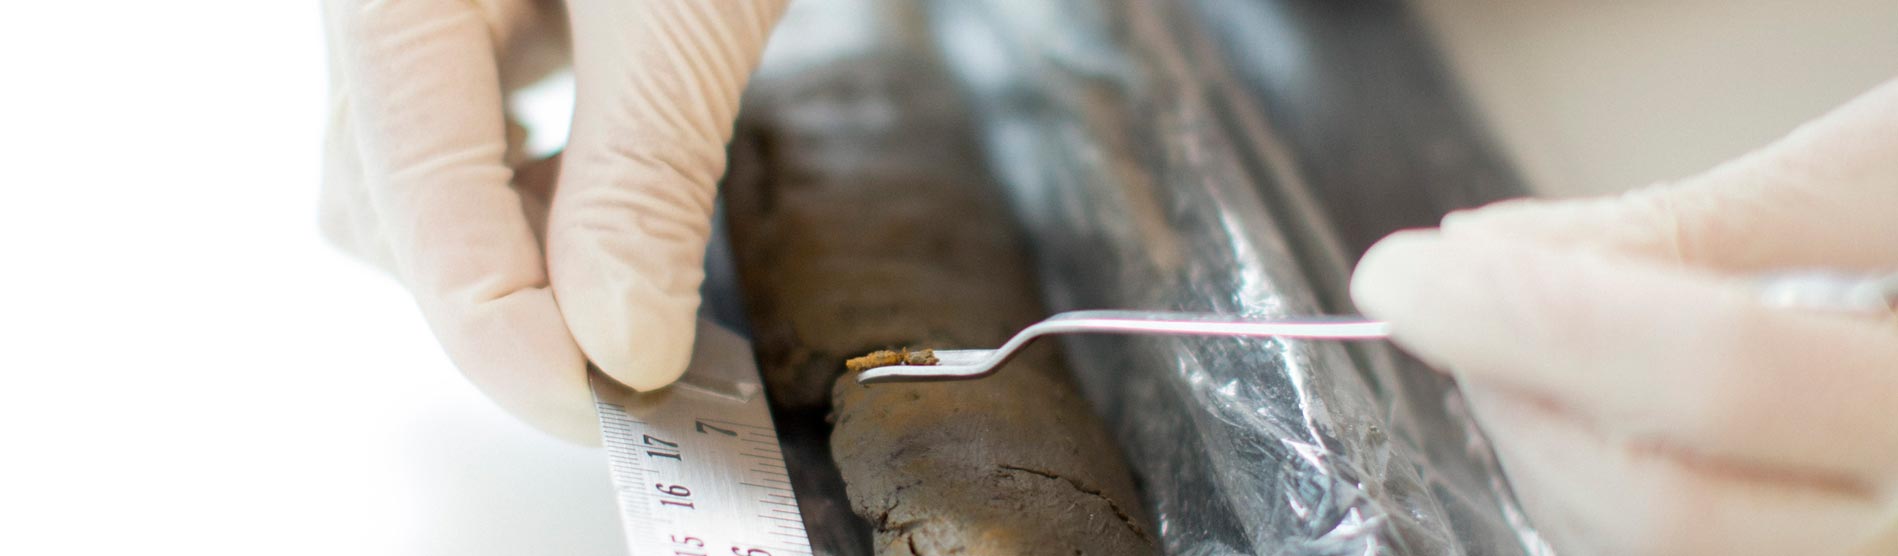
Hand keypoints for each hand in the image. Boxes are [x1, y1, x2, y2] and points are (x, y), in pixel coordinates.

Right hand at [320, 0, 785, 441]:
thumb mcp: (687, 16)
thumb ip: (644, 171)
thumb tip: (622, 346)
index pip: (415, 204)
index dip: (509, 336)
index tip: (614, 402)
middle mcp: (371, 5)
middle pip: (395, 206)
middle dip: (513, 304)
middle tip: (641, 366)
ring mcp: (419, 8)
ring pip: (425, 178)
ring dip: (527, 252)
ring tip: (642, 276)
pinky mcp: (483, 2)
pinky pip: (473, 126)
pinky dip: (543, 191)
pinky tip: (613, 202)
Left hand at [1352, 78, 1897, 554]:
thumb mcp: (1889, 174)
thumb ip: (1697, 224)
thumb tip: (1494, 251)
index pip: (1714, 376)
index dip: (1532, 319)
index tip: (1403, 270)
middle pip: (1666, 504)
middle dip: (1514, 393)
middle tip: (1444, 297)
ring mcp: (1875, 555)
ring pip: (1657, 554)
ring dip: (1539, 441)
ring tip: (1511, 338)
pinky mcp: (1831, 553)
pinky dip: (1592, 483)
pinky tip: (1577, 404)